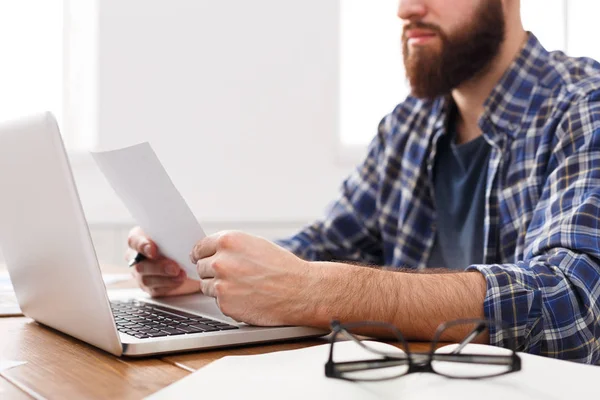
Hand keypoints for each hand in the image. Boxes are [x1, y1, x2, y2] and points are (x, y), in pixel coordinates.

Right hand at [127, 226, 200, 296]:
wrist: (187, 259)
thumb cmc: (179, 242)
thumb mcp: (176, 233)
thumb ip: (174, 233)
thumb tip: (181, 233)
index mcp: (139, 238)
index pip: (134, 241)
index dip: (142, 246)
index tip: (153, 250)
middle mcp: (136, 257)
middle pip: (140, 265)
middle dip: (159, 267)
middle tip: (175, 267)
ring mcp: (141, 273)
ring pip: (146, 279)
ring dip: (166, 278)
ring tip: (181, 275)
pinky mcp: (150, 287)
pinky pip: (155, 289)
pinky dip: (169, 285)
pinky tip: (179, 280)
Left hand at [190, 231, 314, 325]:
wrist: (300, 291)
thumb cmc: (282, 268)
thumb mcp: (256, 244)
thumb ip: (230, 247)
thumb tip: (210, 252)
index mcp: (229, 241)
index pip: (200, 247)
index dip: (203, 254)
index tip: (203, 259)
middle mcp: (221, 261)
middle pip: (201, 267)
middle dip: (213, 271)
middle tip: (234, 275)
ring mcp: (221, 284)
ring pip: (206, 285)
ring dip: (219, 287)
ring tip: (244, 286)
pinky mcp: (225, 304)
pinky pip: (217, 302)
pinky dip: (228, 301)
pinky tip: (246, 297)